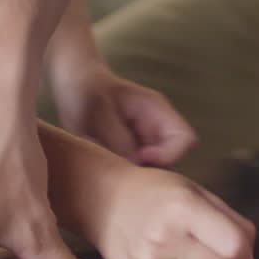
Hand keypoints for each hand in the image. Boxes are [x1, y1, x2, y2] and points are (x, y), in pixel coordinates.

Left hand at [51, 64, 195, 166]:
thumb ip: (118, 138)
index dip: (168, 154)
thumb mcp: (99, 112)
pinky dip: (126, 172)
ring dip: (136, 172)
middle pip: (173, 159)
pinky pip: (138, 169)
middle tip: (121, 166)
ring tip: (110, 163)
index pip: (185, 139)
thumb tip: (136, 164)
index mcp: (157, 111)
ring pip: (156, 168)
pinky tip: (106, 164)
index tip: (140, 157)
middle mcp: (157, 127)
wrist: (73, 85)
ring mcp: (146, 140)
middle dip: (151, 168)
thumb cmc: (86, 92)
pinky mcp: (132, 152)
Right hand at [82, 165, 256, 258]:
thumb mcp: (199, 193)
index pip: (232, 246)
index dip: (243, 250)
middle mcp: (165, 238)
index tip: (239, 248)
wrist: (105, 201)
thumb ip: (234, 224)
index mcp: (183, 208)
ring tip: (181, 247)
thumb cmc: (157, 193)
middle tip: (210, 249)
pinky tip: (166, 256)